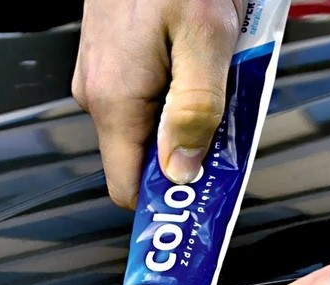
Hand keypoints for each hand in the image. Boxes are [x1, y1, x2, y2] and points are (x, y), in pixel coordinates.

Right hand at [72, 0, 240, 207]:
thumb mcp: (206, 38)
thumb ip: (195, 110)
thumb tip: (182, 172)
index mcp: (115, 99)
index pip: (128, 188)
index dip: (166, 201)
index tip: (204, 200)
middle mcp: (98, 93)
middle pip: (144, 157)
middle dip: (191, 149)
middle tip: (231, 124)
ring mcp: (102, 75)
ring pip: (149, 123)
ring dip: (190, 114)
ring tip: (219, 74)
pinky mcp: (112, 58)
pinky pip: (147, 93)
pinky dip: (179, 87)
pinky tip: (203, 56)